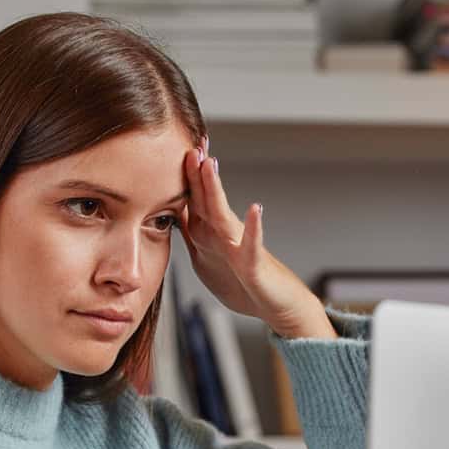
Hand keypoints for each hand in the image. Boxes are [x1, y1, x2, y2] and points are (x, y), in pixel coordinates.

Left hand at [180, 136, 335, 339]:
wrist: (277, 305)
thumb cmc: (243, 282)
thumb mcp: (206, 259)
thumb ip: (191, 236)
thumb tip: (171, 215)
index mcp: (208, 235)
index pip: (192, 201)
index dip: (181, 178)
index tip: (171, 149)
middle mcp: (223, 235)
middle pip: (205, 200)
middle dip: (195, 173)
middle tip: (189, 143)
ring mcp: (239, 247)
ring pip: (223, 215)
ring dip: (216, 190)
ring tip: (211, 164)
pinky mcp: (253, 265)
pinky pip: (252, 245)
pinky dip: (253, 228)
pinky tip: (256, 209)